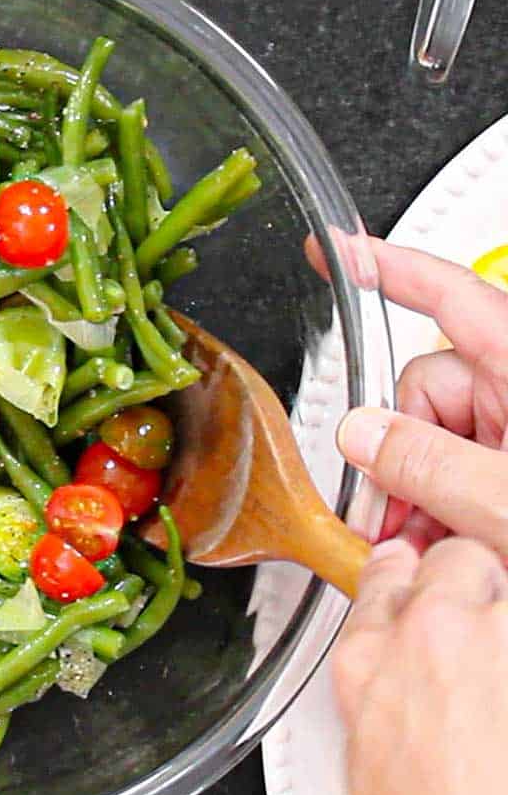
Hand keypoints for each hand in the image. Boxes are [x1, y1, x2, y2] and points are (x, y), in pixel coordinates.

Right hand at [308, 235, 507, 551]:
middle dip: (397, 453)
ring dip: (415, 494)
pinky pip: (455, 469)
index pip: (451, 297)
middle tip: (391, 516)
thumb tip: (363, 435)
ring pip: (433, 439)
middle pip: (425, 389)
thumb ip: (430, 466)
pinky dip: (437, 507)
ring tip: (423, 545)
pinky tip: (441, 542)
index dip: (388, 268)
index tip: (340, 250)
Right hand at [336, 539, 507, 794]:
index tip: (424, 584)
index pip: (385, 577)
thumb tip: (394, 676)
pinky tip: (504, 693)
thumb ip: (382, 692)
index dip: (411, 577)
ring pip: (502, 578)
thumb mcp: (372, 765)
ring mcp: (492, 644)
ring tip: (499, 669)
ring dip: (506, 609)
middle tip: (486, 623)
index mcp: (366, 665)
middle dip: (471, 580)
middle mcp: (426, 639)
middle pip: (454, 560)